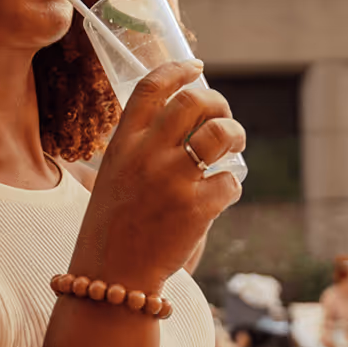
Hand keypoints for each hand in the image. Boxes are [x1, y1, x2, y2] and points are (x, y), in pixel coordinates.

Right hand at [69, 60, 244, 291]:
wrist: (111, 278)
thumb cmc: (113, 227)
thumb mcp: (113, 175)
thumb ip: (140, 147)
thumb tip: (181, 120)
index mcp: (123, 144)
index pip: (151, 88)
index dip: (177, 70)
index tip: (196, 67)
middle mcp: (147, 156)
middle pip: (193, 101)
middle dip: (217, 102)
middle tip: (222, 115)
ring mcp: (173, 181)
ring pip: (221, 132)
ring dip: (236, 133)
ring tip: (234, 144)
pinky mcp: (196, 209)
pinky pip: (230, 181)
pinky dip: (231, 186)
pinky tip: (220, 195)